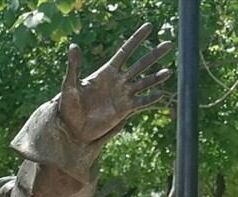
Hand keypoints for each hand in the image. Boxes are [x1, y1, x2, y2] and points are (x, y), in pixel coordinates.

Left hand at [59, 23, 172, 142]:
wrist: (72, 128)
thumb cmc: (68, 106)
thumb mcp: (70, 86)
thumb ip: (74, 67)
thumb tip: (73, 46)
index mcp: (106, 72)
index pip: (125, 52)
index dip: (137, 39)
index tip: (149, 27)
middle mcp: (118, 81)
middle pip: (140, 65)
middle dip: (154, 55)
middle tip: (169, 44)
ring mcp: (122, 95)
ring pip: (144, 83)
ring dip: (156, 77)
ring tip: (168, 71)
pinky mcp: (124, 109)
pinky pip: (141, 102)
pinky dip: (150, 98)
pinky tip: (160, 93)